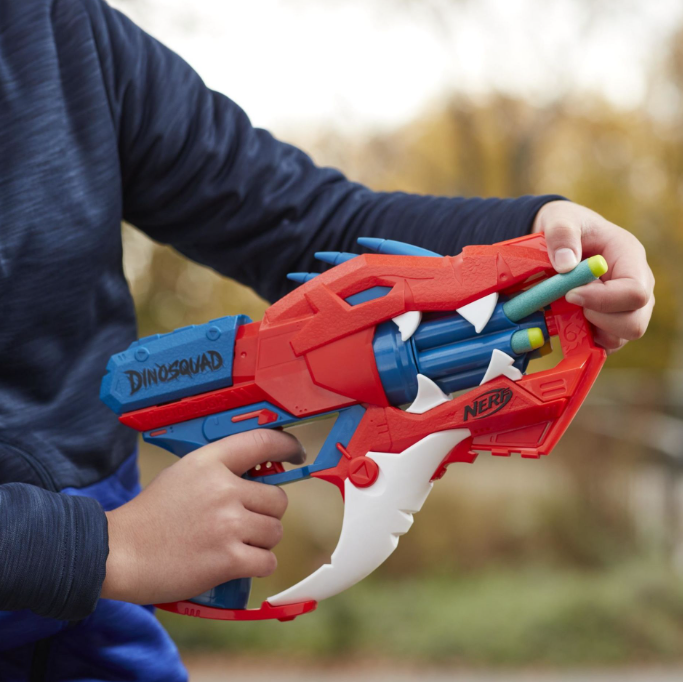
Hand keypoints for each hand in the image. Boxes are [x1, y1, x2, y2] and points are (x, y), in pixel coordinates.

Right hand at [101, 430, 304, 604]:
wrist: (118, 553)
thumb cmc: (149, 516)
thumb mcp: (183, 474)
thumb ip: (220, 470)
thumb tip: (258, 476)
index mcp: (210, 462)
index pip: (262, 441)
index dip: (287, 446)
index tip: (296, 454)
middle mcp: (224, 489)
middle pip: (278, 499)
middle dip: (266, 512)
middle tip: (244, 522)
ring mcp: (228, 525)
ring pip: (275, 531)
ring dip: (262, 541)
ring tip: (234, 544)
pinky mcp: (228, 559)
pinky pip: (268, 561)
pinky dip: (257, 565)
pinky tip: (238, 563)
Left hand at [532, 200, 653, 353]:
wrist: (562, 238)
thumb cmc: (568, 226)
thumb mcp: (561, 220)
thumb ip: (562, 236)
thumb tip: (565, 265)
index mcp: (630, 259)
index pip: (635, 292)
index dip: (603, 300)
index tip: (570, 294)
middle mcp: (635, 287)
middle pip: (634, 323)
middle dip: (597, 320)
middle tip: (568, 302)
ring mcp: (623, 308)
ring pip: (618, 338)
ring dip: (587, 330)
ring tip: (565, 308)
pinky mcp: (607, 324)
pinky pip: (602, 344)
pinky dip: (582, 339)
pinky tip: (564, 320)